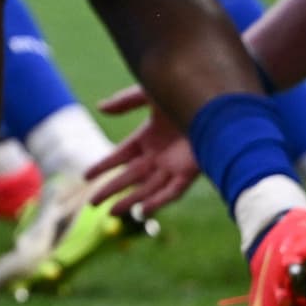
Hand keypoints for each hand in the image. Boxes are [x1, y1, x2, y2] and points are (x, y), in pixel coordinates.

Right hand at [85, 85, 199, 214]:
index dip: (103, 166)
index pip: (120, 156)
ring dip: (130, 201)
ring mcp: (173, 165)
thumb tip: (99, 108)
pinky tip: (143, 211)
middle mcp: (158, 154)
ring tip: (111, 212)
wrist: (220, 101)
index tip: (86, 177)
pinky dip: (158, 201)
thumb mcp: (150, 94)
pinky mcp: (190, 172)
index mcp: (148, 137)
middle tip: (92, 204)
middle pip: (129, 177)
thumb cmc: (188, 93)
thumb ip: (125, 101)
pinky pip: (172, 191)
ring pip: (147, 188)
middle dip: (110, 190)